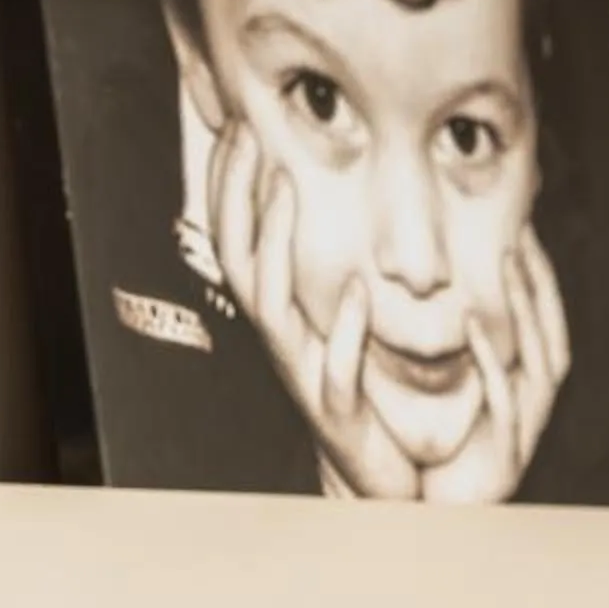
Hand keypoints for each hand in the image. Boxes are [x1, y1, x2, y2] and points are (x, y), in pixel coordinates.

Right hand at [209, 122, 419, 499]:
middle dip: (240, 195)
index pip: (240, 241)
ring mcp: (306, 376)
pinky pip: (334, 369)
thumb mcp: (339, 328)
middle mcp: (282, 343)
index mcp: (283, 319)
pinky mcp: (340, 413)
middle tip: (248, 134)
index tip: (239, 126)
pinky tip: (354, 294)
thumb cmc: (364, 401)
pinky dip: (342, 332)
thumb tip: (326, 211)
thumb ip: (327, 279)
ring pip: (271, 306)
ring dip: (276, 243)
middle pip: (241, 259)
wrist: (376, 482)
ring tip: (287, 188)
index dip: (232, 187)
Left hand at [422, 227, 572, 502]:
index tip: (519, 229)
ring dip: (525, 307)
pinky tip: (476, 329)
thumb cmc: (447, 465)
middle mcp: (534, 406)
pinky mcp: (506, 455)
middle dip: (541, 279)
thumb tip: (445, 311)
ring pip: (539, 357)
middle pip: (551, 329)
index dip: (537, 278)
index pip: (541, 323)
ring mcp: (525, 429)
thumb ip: (460, 364)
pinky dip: (494, 363)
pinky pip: (504, 400)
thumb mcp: (457, 406)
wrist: (442, 528)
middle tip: (523, 228)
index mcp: (524, 391)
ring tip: (507, 259)